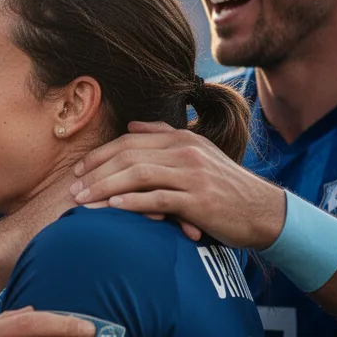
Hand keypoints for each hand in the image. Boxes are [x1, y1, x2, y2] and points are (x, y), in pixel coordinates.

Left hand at [70, 121, 284, 248]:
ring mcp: (193, 175)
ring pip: (138, 175)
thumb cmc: (223, 186)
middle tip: (72, 190)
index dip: (100, 155)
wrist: (264, 212)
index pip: (130, 141)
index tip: (78, 171)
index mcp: (181, 139)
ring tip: (82, 202)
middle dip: (96, 173)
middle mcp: (185, 152)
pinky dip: (133, 202)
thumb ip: (164, 136)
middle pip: (128, 157)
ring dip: (105, 188)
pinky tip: (113, 207)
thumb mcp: (198, 153)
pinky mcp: (199, 200)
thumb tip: (131, 125)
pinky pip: (159, 198)